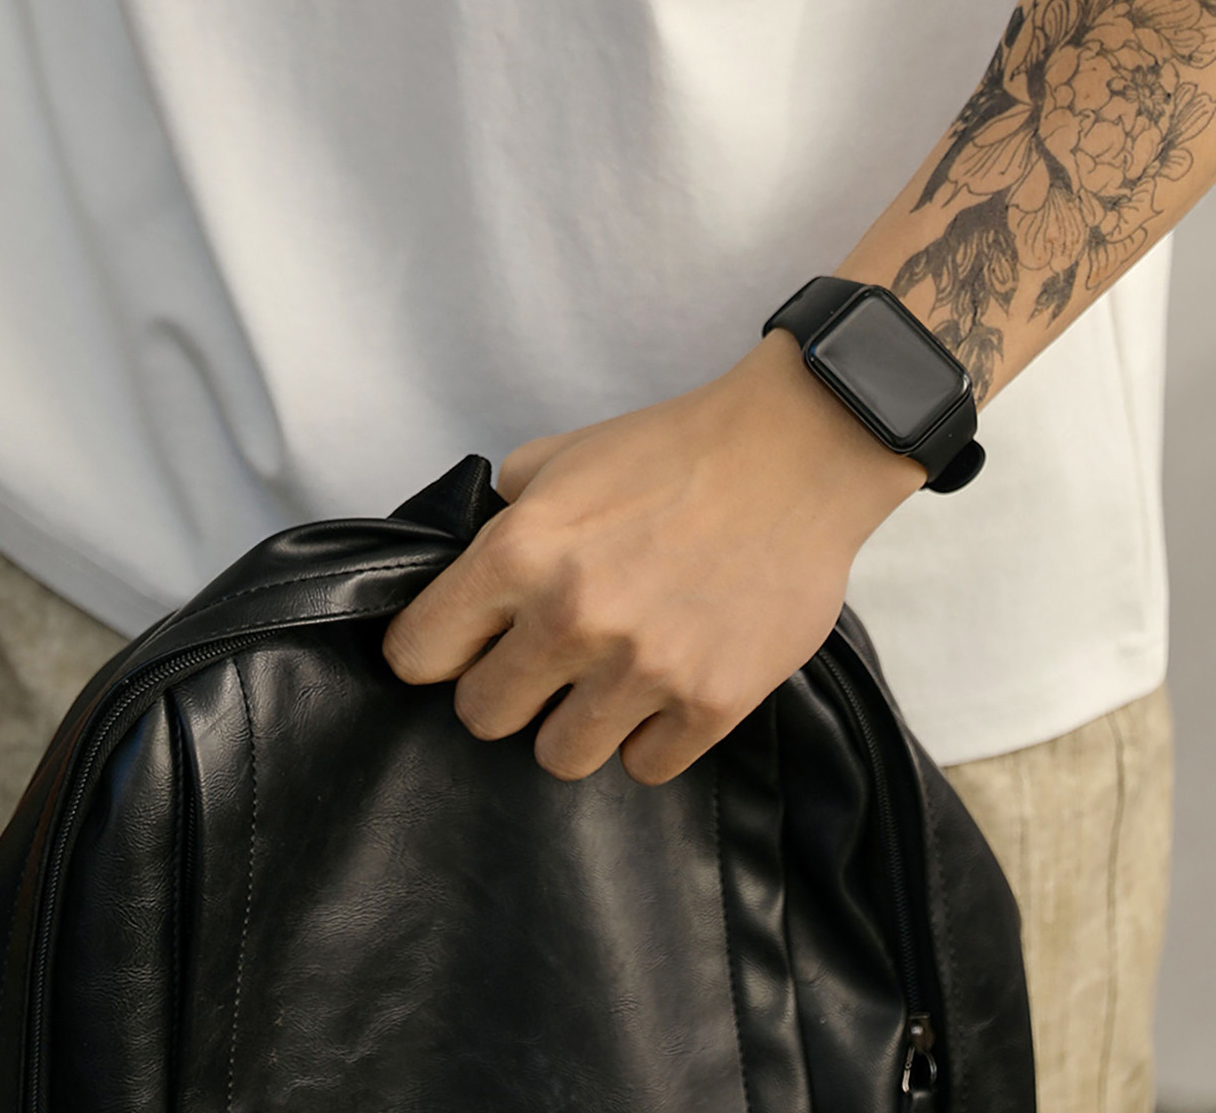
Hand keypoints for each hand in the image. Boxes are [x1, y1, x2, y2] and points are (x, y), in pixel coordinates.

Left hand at [383, 332, 922, 783]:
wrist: (794, 453)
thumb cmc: (675, 449)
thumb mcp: (563, 456)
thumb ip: (506, 513)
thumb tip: (471, 562)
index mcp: (520, 552)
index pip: (420, 653)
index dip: (432, 652)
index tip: (456, 650)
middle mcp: (571, 619)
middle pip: (483, 717)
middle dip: (504, 690)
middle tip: (541, 661)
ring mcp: (643, 669)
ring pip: (558, 757)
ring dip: (575, 722)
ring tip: (608, 678)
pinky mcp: (710, 704)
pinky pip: (645, 766)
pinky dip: (650, 735)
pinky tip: (667, 685)